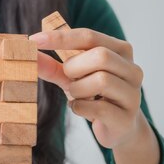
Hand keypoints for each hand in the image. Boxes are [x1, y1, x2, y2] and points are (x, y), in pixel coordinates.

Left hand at [29, 28, 144, 149]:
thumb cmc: (94, 95)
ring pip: (101, 80)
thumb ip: (52, 66)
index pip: (89, 36)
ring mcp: (133, 94)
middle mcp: (132, 69)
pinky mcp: (126, 117)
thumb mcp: (72, 77)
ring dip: (78, 90)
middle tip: (69, 78)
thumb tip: (30, 53)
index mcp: (120, 50)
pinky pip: (98, 108)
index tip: (34, 40)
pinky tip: (81, 109)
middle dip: (74, 68)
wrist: (119, 127)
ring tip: (78, 96)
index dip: (60, 38)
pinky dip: (80, 108)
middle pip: (100, 56)